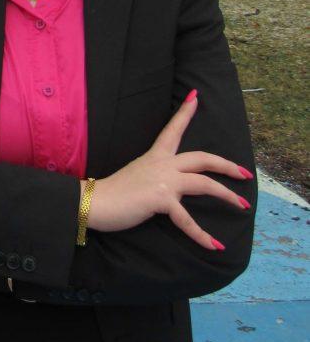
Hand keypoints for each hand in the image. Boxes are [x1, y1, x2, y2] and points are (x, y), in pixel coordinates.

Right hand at [85, 91, 252, 251]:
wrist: (96, 201)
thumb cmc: (114, 191)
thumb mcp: (138, 175)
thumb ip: (155, 176)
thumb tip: (167, 186)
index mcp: (155, 156)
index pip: (172, 129)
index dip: (185, 112)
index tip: (195, 96)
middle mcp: (162, 164)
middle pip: (202, 157)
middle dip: (227, 165)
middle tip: (245, 173)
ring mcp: (163, 181)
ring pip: (204, 183)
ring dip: (226, 195)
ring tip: (242, 205)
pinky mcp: (161, 199)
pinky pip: (187, 220)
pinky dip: (202, 235)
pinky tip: (215, 245)